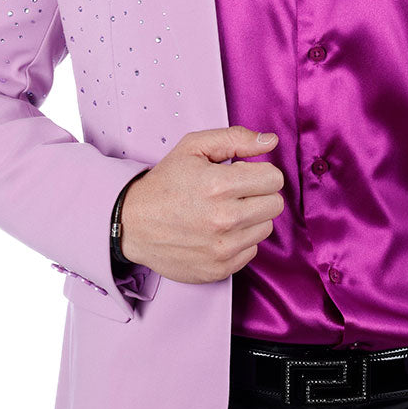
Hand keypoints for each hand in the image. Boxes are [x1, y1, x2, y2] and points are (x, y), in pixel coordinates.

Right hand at [119, 125, 285, 284]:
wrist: (132, 224)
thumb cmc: (164, 183)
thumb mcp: (193, 147)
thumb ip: (235, 139)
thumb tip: (271, 141)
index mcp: (219, 185)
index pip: (274, 178)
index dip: (260, 172)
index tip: (243, 174)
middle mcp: (224, 219)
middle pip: (275, 204)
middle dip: (259, 194)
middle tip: (236, 193)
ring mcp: (223, 248)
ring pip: (266, 228)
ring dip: (251, 218)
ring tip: (225, 212)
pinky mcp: (220, 269)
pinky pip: (252, 251)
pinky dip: (240, 241)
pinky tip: (219, 232)